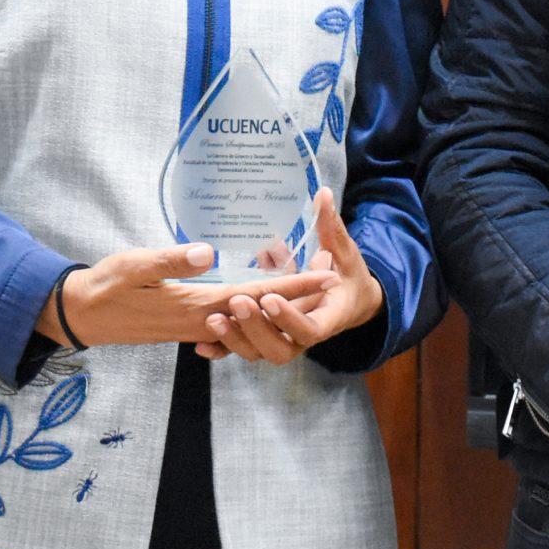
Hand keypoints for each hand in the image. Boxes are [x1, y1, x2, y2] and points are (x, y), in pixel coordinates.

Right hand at [36, 243, 337, 349]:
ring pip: (248, 317)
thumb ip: (171, 259)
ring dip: (278, 302)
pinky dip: (253, 309)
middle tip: (334, 275)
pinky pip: (230, 320)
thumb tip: (210, 252)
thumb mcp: (134, 266)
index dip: (292, 286)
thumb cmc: (105, 287)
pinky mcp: (185, 324)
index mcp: (194, 305)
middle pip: (260, 309)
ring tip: (309, 284)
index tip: (326, 276)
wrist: (81, 315)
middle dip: (298, 295)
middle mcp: (200, 320)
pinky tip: (263, 299)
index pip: (255, 295)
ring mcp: (194, 325)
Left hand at [195, 190, 382, 365]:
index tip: (268, 296)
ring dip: (235, 339)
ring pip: (257, 353)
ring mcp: (283, 341)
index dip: (287, 318)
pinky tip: (201, 344)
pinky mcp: (265, 340)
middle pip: (279, 349)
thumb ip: (331, 227)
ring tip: (214, 318)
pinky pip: (242, 351)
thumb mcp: (344, 252)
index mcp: (327, 319)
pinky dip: (223, 349)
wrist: (347, 301)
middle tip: (237, 301)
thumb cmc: (347, 275)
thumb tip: (322, 194)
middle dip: (256, 328)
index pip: (308, 330)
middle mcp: (302, 337)